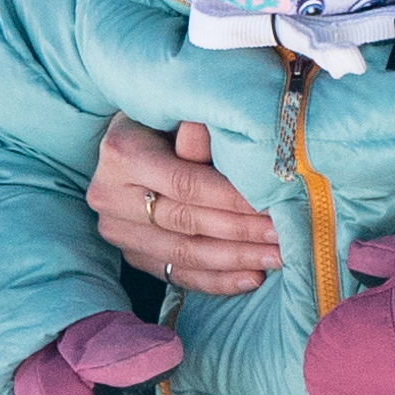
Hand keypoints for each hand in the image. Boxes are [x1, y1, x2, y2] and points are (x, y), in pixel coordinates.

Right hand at [93, 115, 281, 295]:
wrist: (132, 139)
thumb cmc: (166, 119)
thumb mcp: (182, 114)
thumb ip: (205, 135)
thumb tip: (245, 143)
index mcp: (122, 153)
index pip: (187, 184)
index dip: (233, 199)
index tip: (276, 207)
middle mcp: (110, 196)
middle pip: (186, 222)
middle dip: (241, 232)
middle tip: (285, 238)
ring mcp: (117, 230)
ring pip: (183, 254)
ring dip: (235, 260)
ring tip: (277, 258)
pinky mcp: (130, 254)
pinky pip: (177, 274)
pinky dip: (217, 280)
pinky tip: (252, 278)